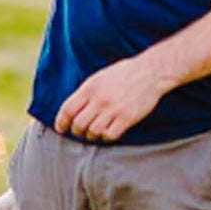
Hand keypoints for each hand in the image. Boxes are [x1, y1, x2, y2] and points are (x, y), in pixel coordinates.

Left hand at [54, 54, 169, 141]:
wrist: (150, 72)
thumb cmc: (124, 73)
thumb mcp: (99, 77)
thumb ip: (86, 92)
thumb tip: (73, 108)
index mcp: (90, 87)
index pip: (68, 109)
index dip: (61, 122)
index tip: (60, 128)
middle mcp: (100, 99)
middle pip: (78, 124)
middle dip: (76, 131)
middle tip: (79, 131)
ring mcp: (113, 109)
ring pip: (93, 132)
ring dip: (91, 135)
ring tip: (93, 133)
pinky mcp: (127, 118)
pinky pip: (109, 135)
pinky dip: (105, 137)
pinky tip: (107, 132)